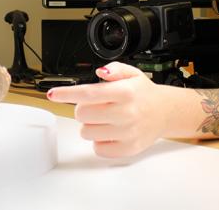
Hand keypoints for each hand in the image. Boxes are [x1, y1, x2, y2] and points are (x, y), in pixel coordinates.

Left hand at [47, 62, 172, 157]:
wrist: (165, 112)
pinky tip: (110, 131)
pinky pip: (98, 148)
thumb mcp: (132, 73)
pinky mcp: (127, 149)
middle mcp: (126, 113)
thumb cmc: (143, 93)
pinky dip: (99, 140)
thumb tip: (101, 72)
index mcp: (125, 92)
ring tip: (104, 118)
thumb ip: (114, 69)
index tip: (53, 94)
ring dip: (90, 125)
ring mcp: (127, 133)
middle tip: (95, 106)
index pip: (88, 93)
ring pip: (86, 132)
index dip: (67, 93)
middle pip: (82, 114)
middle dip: (83, 109)